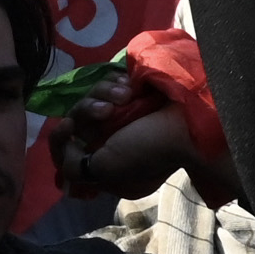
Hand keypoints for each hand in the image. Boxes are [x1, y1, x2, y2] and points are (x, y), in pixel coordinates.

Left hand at [54, 95, 242, 208]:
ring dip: (103, 94)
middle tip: (106, 111)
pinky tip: (130, 86)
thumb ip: (74, 166)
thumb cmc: (149, 150)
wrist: (193, 123)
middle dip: (87, 111)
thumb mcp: (106, 170)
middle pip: (79, 120)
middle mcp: (114, 141)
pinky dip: (116, 83)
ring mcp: (126, 117)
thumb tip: (67, 146)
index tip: (69, 126)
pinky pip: (111, 84)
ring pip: (94, 98)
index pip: (68, 151)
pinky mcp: (136, 95)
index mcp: (108, 166)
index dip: (61, 138)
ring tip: (125, 95)